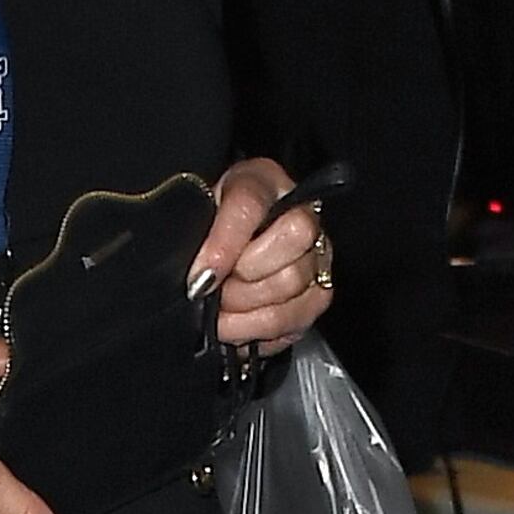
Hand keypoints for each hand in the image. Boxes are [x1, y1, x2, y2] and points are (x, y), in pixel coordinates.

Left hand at [197, 156, 335, 353]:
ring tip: (222, 310)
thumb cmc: (209, 231)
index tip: (200, 278)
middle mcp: (301, 214)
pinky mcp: (318, 295)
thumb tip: (201, 282)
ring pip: (291, 285)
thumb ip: (199, 241)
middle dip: (241, 282)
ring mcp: (316, 256)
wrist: (220, 250)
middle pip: (289, 244)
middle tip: (215, 291)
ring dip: (246, 310)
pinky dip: (257, 330)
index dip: (224, 245)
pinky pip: (295, 319)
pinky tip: (238, 325)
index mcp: (264, 182)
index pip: (250, 204)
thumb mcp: (196, 219)